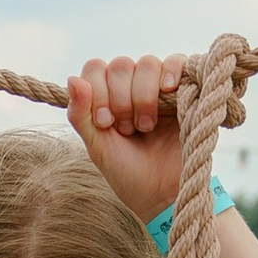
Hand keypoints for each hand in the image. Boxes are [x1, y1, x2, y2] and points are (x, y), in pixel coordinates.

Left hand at [66, 51, 183, 222]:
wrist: (162, 195)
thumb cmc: (128, 173)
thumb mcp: (97, 145)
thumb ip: (81, 114)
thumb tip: (72, 78)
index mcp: (108, 96)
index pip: (96, 68)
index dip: (98, 92)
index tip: (106, 123)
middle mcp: (132, 86)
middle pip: (120, 65)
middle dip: (121, 100)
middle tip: (128, 130)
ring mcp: (159, 86)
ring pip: (147, 64)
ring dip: (144, 97)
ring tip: (147, 127)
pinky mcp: (186, 89)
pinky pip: (178, 61)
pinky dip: (171, 71)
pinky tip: (168, 90)